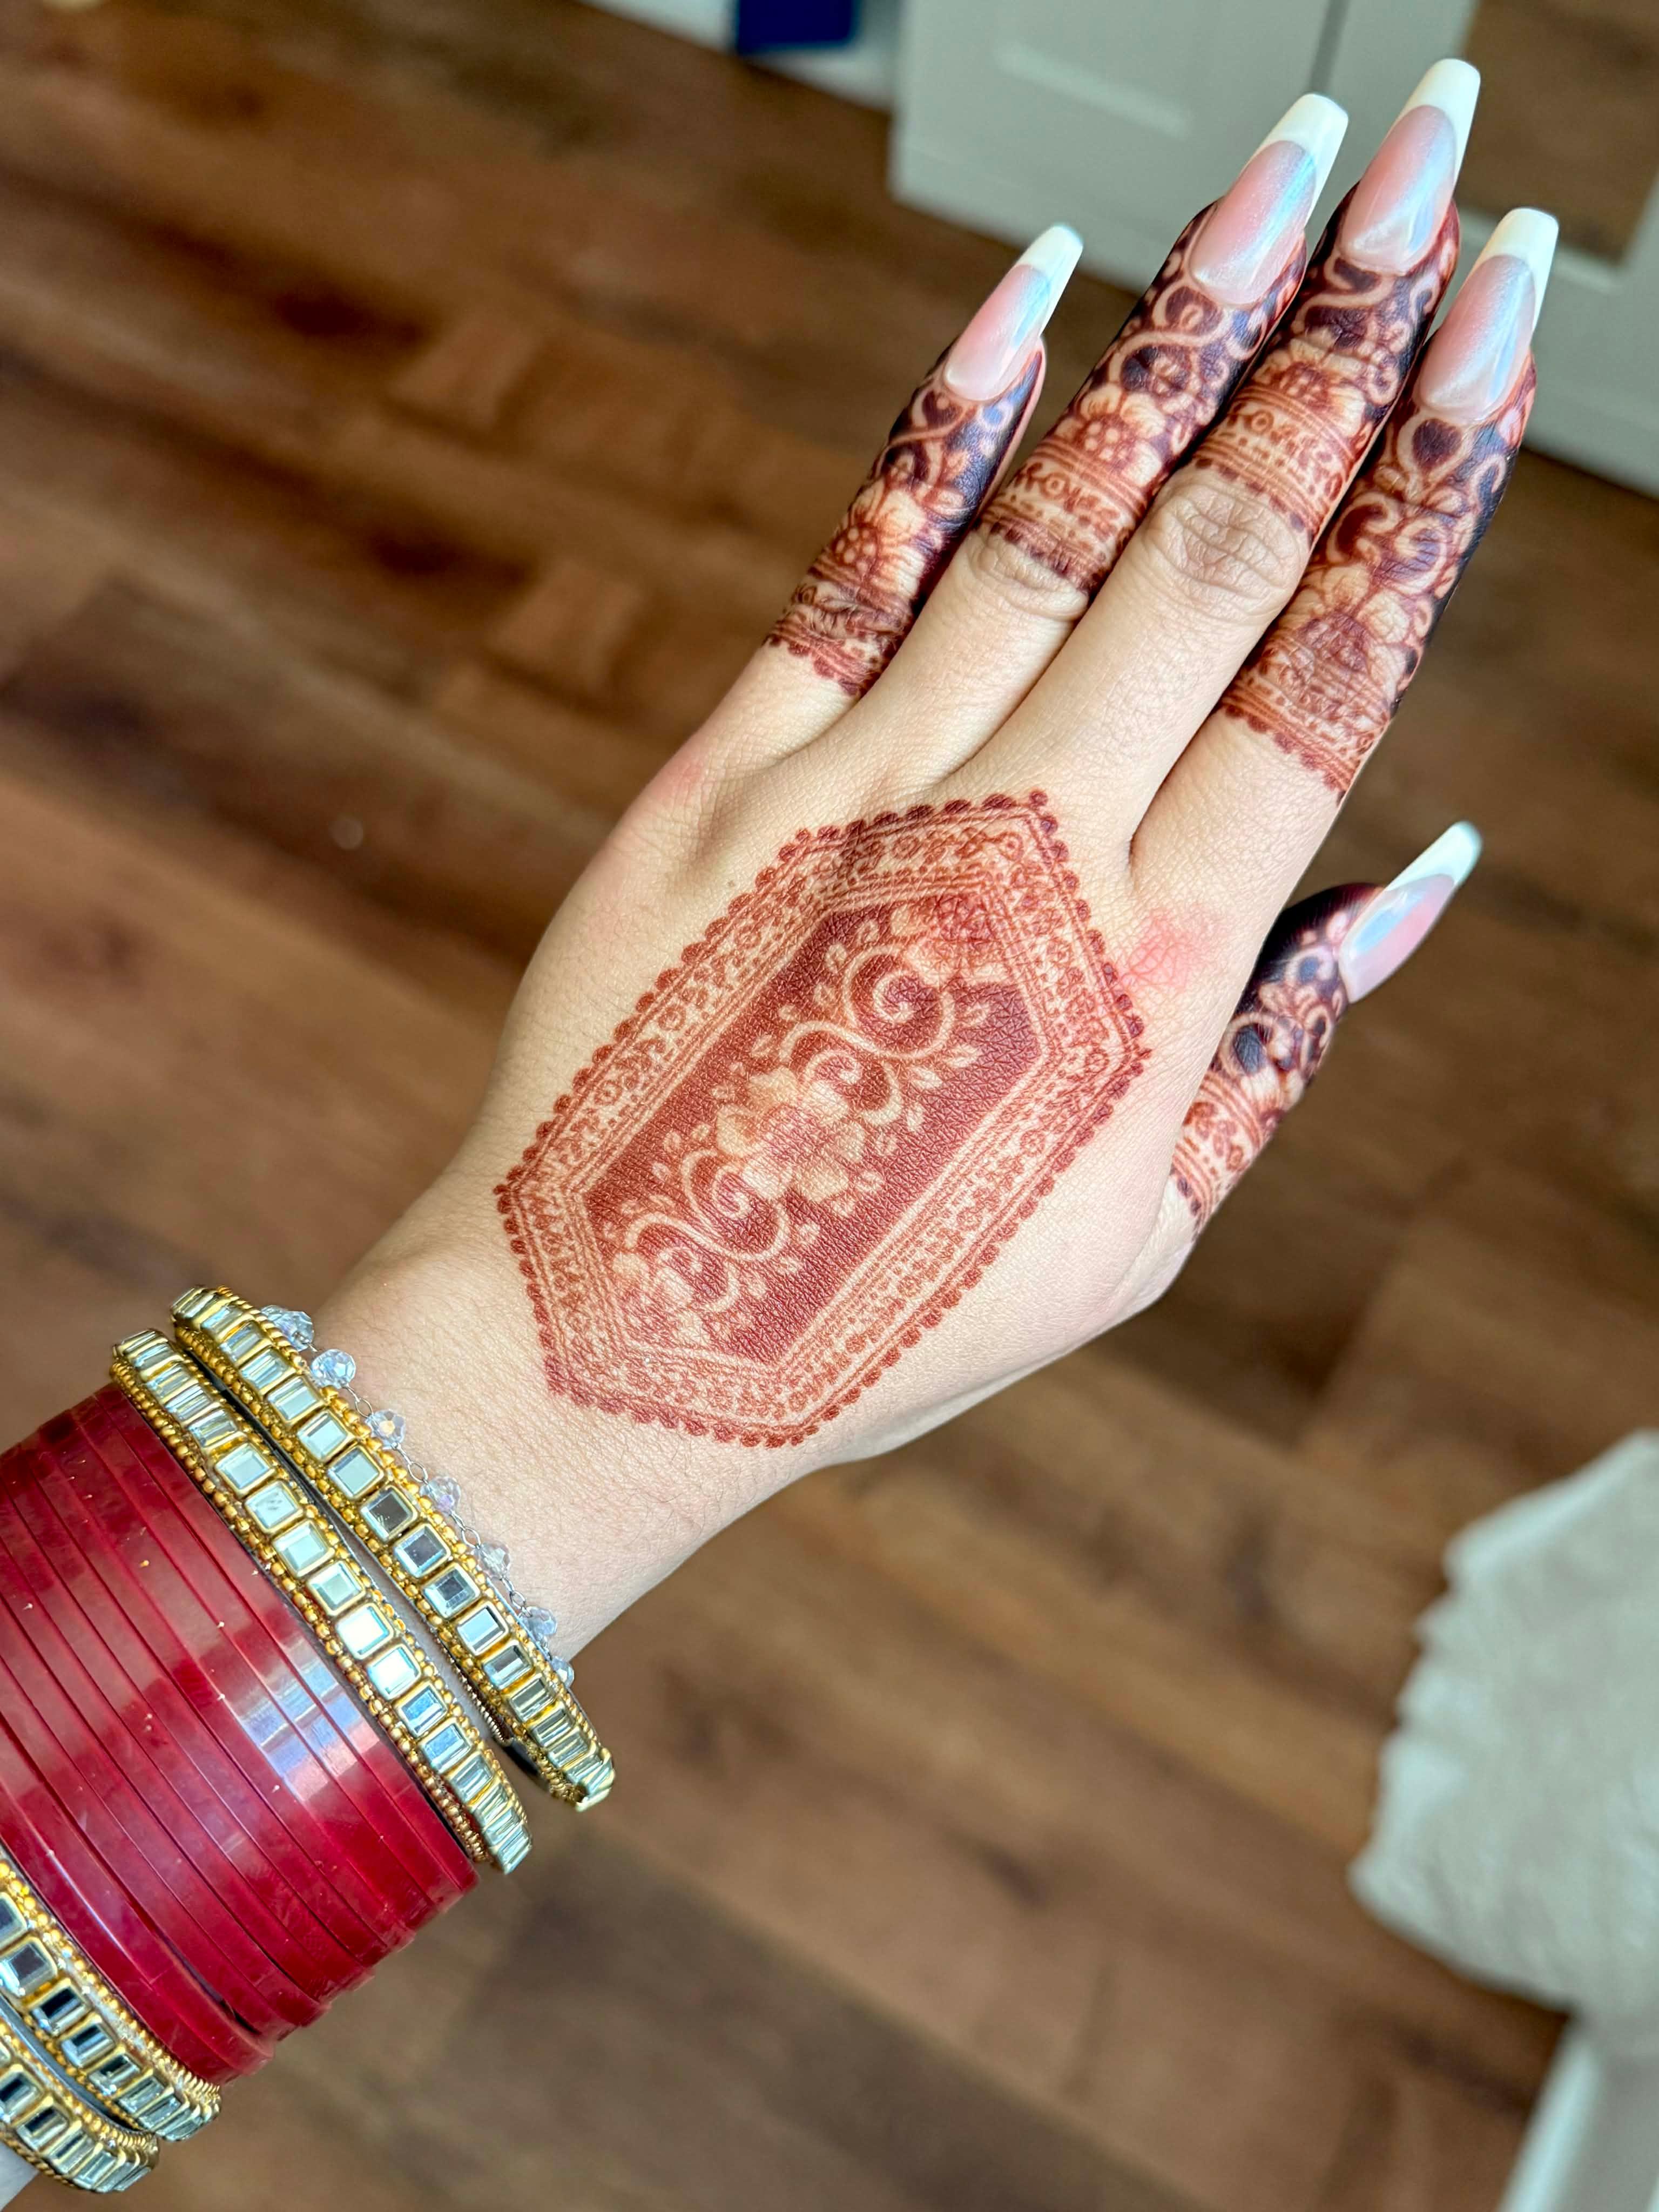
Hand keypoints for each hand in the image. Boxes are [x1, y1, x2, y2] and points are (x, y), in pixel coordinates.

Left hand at [319, 64, 1553, 1655]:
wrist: (612, 1339)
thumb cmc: (892, 1305)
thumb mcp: (1141, 1230)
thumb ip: (1286, 1042)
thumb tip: (1424, 869)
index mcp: (1160, 972)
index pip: (1331, 676)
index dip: (1430, 485)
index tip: (1504, 329)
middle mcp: (1032, 847)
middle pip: (1225, 551)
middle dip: (1352, 343)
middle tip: (1448, 176)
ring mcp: (870, 790)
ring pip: (1066, 518)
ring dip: (1194, 329)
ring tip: (1294, 175)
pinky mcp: (727, 772)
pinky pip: (862, 563)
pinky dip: (950, 423)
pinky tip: (1039, 297)